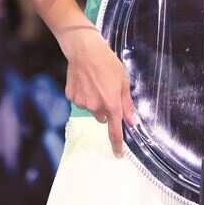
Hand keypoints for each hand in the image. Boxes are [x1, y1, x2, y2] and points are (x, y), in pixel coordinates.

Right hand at [61, 25, 137, 156]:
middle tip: (106, 89)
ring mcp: (82, 103)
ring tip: (95, 81)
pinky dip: (83, 94)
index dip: (117, 144)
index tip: (118, 154)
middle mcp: (96, 107)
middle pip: (102, 117)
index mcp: (111, 104)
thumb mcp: (123, 82)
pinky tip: (84, 80)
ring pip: (91, 109)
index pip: (115, 131)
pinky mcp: (71, 97)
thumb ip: (127, 104)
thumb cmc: (107, 63)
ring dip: (94, 100)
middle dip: (105, 108)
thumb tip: (132, 122)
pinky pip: (79, 101)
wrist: (85, 50)